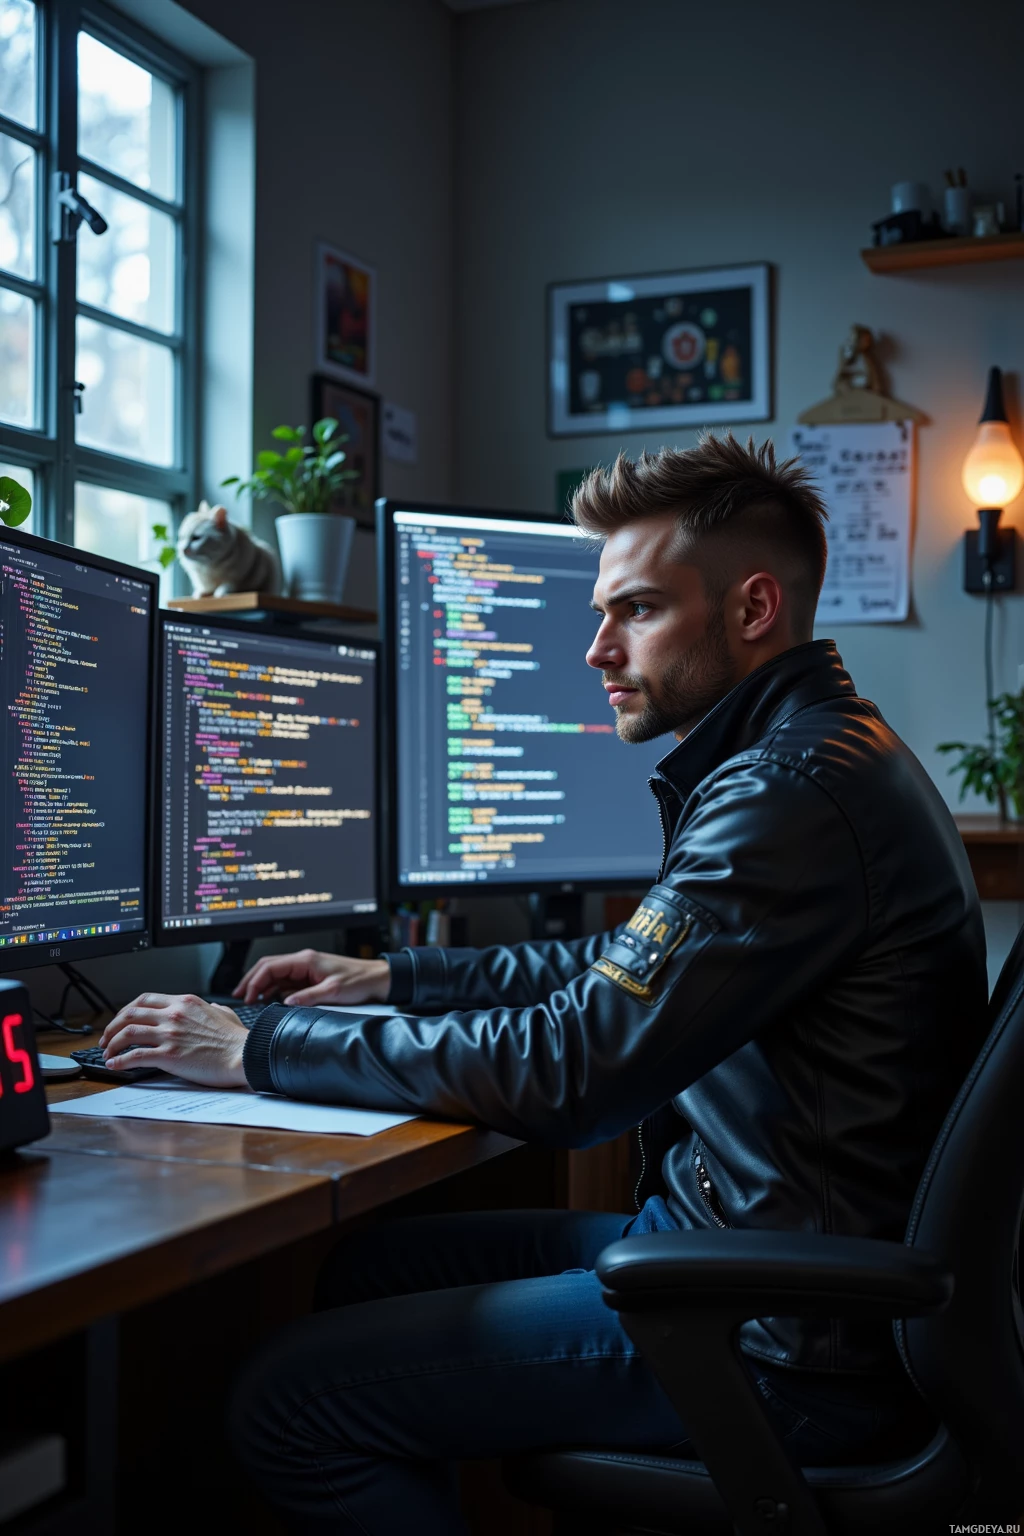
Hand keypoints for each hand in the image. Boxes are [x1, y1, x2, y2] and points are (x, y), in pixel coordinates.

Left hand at [99, 994, 248, 1086]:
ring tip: (106, 1053)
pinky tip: (114, 1065)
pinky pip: (135, 1055)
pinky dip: (120, 1060)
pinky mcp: (169, 1055)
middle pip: (130, 1013)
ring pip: (128, 1032)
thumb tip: (211, 1007)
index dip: (127, 1010)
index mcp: (185, 1002)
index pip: (146, 999)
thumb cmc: (237, 1039)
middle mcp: (174, 1015)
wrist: (244, 1055)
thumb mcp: (225, 1013)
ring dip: (112, 1043)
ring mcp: (170, 1034)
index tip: (121, 1020)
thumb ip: (214, 1008)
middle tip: (106, 1037)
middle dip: (113, 1025)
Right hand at [233, 949, 390, 1007]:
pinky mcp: (311, 978)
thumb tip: (285, 1003)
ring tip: (250, 1000)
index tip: (247, 996)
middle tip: (239, 996)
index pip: (270, 967)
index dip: (255, 981)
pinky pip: (286, 982)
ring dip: (261, 986)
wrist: (378, 979)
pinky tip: (269, 1000)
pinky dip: (274, 990)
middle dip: (251, 980)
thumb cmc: (360, 981)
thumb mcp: (333, 992)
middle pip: (268, 967)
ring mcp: (306, 969)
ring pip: (275, 974)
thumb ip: (308, 997)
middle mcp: (304, 962)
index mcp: (306, 960)